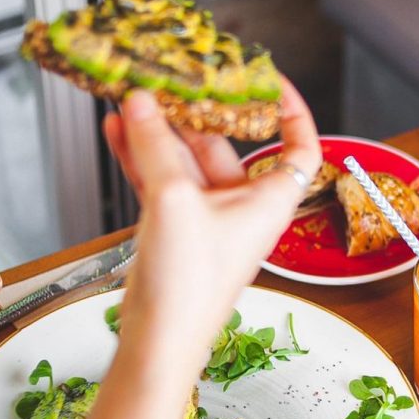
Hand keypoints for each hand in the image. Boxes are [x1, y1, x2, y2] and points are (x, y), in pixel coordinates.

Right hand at [103, 78, 321, 371]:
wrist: (160, 338)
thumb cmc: (190, 286)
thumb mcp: (175, 201)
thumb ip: (156, 146)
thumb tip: (144, 103)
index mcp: (269, 200)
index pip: (299, 147)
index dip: (293, 111)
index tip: (271, 81)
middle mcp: (243, 206)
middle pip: (228, 145)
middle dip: (200, 112)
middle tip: (177, 79)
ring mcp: (207, 217)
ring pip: (186, 160)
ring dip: (161, 131)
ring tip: (136, 96)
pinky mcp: (175, 228)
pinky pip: (161, 180)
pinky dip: (141, 155)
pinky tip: (120, 129)